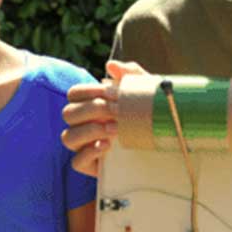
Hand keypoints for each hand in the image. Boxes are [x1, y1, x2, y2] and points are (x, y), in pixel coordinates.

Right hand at [62, 61, 146, 176]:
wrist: (163, 142)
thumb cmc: (147, 113)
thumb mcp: (143, 92)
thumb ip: (130, 75)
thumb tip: (111, 65)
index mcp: (90, 104)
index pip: (74, 94)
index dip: (88, 91)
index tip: (110, 92)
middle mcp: (82, 124)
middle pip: (68, 113)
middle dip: (93, 110)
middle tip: (117, 111)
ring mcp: (84, 146)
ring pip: (68, 137)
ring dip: (90, 131)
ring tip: (114, 129)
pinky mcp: (90, 166)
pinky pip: (77, 162)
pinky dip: (89, 152)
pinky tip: (107, 145)